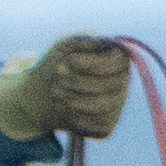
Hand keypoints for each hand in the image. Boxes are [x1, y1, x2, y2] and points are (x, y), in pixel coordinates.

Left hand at [0, 34, 135, 143]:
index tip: (70, 59)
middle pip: (111, 85)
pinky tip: (66, 108)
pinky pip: (98, 125)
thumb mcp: (65, 46)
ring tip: (57, 90)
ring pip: (105, 107)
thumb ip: (82, 39)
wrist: (42, 92)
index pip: (118, 63)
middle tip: (58, 74)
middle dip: (79, 81)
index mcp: (118, 61)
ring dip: (75, 99)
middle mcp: (122, 84)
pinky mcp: (106, 126)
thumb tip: (99, 39)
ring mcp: (116, 106)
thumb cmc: (58, 63)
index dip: (95, 62)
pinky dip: (78, 117)